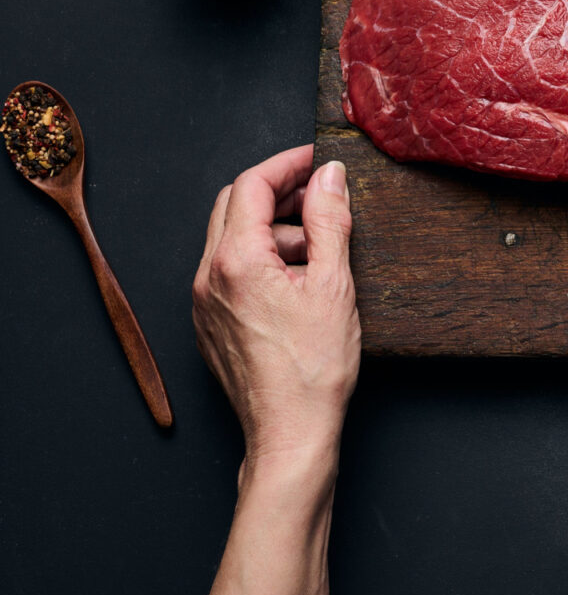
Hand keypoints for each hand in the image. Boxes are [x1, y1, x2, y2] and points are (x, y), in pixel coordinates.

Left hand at [192, 145, 360, 469]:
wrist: (290, 433)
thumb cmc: (314, 369)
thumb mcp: (334, 284)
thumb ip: (330, 221)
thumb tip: (330, 176)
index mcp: (236, 261)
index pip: (253, 185)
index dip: (288, 164)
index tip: (319, 160)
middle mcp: (208, 277)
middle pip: (234, 206)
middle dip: (279, 193)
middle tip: (321, 195)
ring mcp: (205, 303)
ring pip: (231, 240)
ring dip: (274, 229)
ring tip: (319, 250)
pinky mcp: (211, 325)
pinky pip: (229, 273)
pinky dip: (262, 260)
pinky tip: (299, 281)